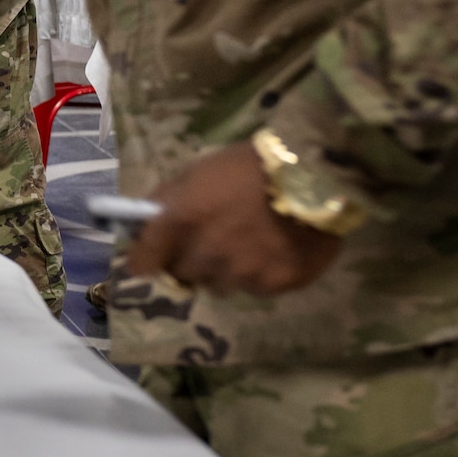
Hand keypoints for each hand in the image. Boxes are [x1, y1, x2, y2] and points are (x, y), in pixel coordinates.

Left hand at [126, 142, 343, 296]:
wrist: (314, 175)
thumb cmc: (249, 167)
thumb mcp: (198, 171)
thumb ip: (167, 200)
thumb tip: (144, 222)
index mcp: (182, 221)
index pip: (143, 262)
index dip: (145, 260)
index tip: (150, 258)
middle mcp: (208, 253)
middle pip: (183, 276)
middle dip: (190, 262)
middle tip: (210, 243)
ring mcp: (243, 273)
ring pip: (219, 286)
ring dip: (225, 271)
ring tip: (247, 246)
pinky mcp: (275, 285)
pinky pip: (255, 289)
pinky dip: (259, 275)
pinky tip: (274, 251)